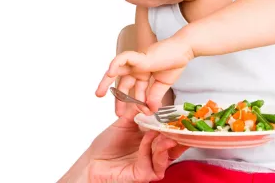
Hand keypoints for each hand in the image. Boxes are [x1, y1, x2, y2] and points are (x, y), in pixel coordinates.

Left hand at [59, 104, 188, 182]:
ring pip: (166, 156)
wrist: (92, 161)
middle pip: (173, 146)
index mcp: (153, 140)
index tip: (182, 115)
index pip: (170, 133)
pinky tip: (148, 137)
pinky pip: (151, 163)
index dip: (177, 125)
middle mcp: (154, 153)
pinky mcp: (143, 175)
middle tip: (180, 124)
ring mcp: (149, 165)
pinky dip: (150, 149)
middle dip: (178, 136)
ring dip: (166, 143)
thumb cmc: (107, 145)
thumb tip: (148, 99)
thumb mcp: (123, 122)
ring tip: (166, 132)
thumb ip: (136, 110)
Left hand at [96, 36, 193, 113]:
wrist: (184, 51)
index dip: (137, 103)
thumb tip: (151, 110)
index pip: (134, 90)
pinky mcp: (139, 56)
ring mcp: (137, 63)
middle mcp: (138, 69)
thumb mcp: (163, 85)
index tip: (142, 113)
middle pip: (123, 83)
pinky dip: (115, 64)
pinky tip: (110, 73)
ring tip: (99, 94)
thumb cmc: (175, 63)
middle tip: (117, 113)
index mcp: (143, 74)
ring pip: (116, 70)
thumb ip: (155, 96)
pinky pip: (122, 59)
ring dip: (106, 81)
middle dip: (118, 98)